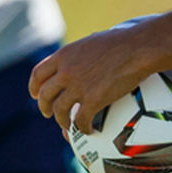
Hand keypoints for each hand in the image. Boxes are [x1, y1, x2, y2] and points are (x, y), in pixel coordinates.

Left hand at [28, 25, 152, 133]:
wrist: (137, 48)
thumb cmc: (119, 42)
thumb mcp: (89, 43)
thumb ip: (76, 54)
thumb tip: (76, 60)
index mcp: (64, 55)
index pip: (38, 73)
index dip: (34, 87)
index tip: (34, 94)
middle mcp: (66, 71)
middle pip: (45, 95)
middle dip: (44, 107)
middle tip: (48, 113)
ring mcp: (78, 87)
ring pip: (59, 111)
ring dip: (62, 121)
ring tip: (67, 125)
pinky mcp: (93, 100)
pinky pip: (80, 120)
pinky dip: (83, 128)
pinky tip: (89, 130)